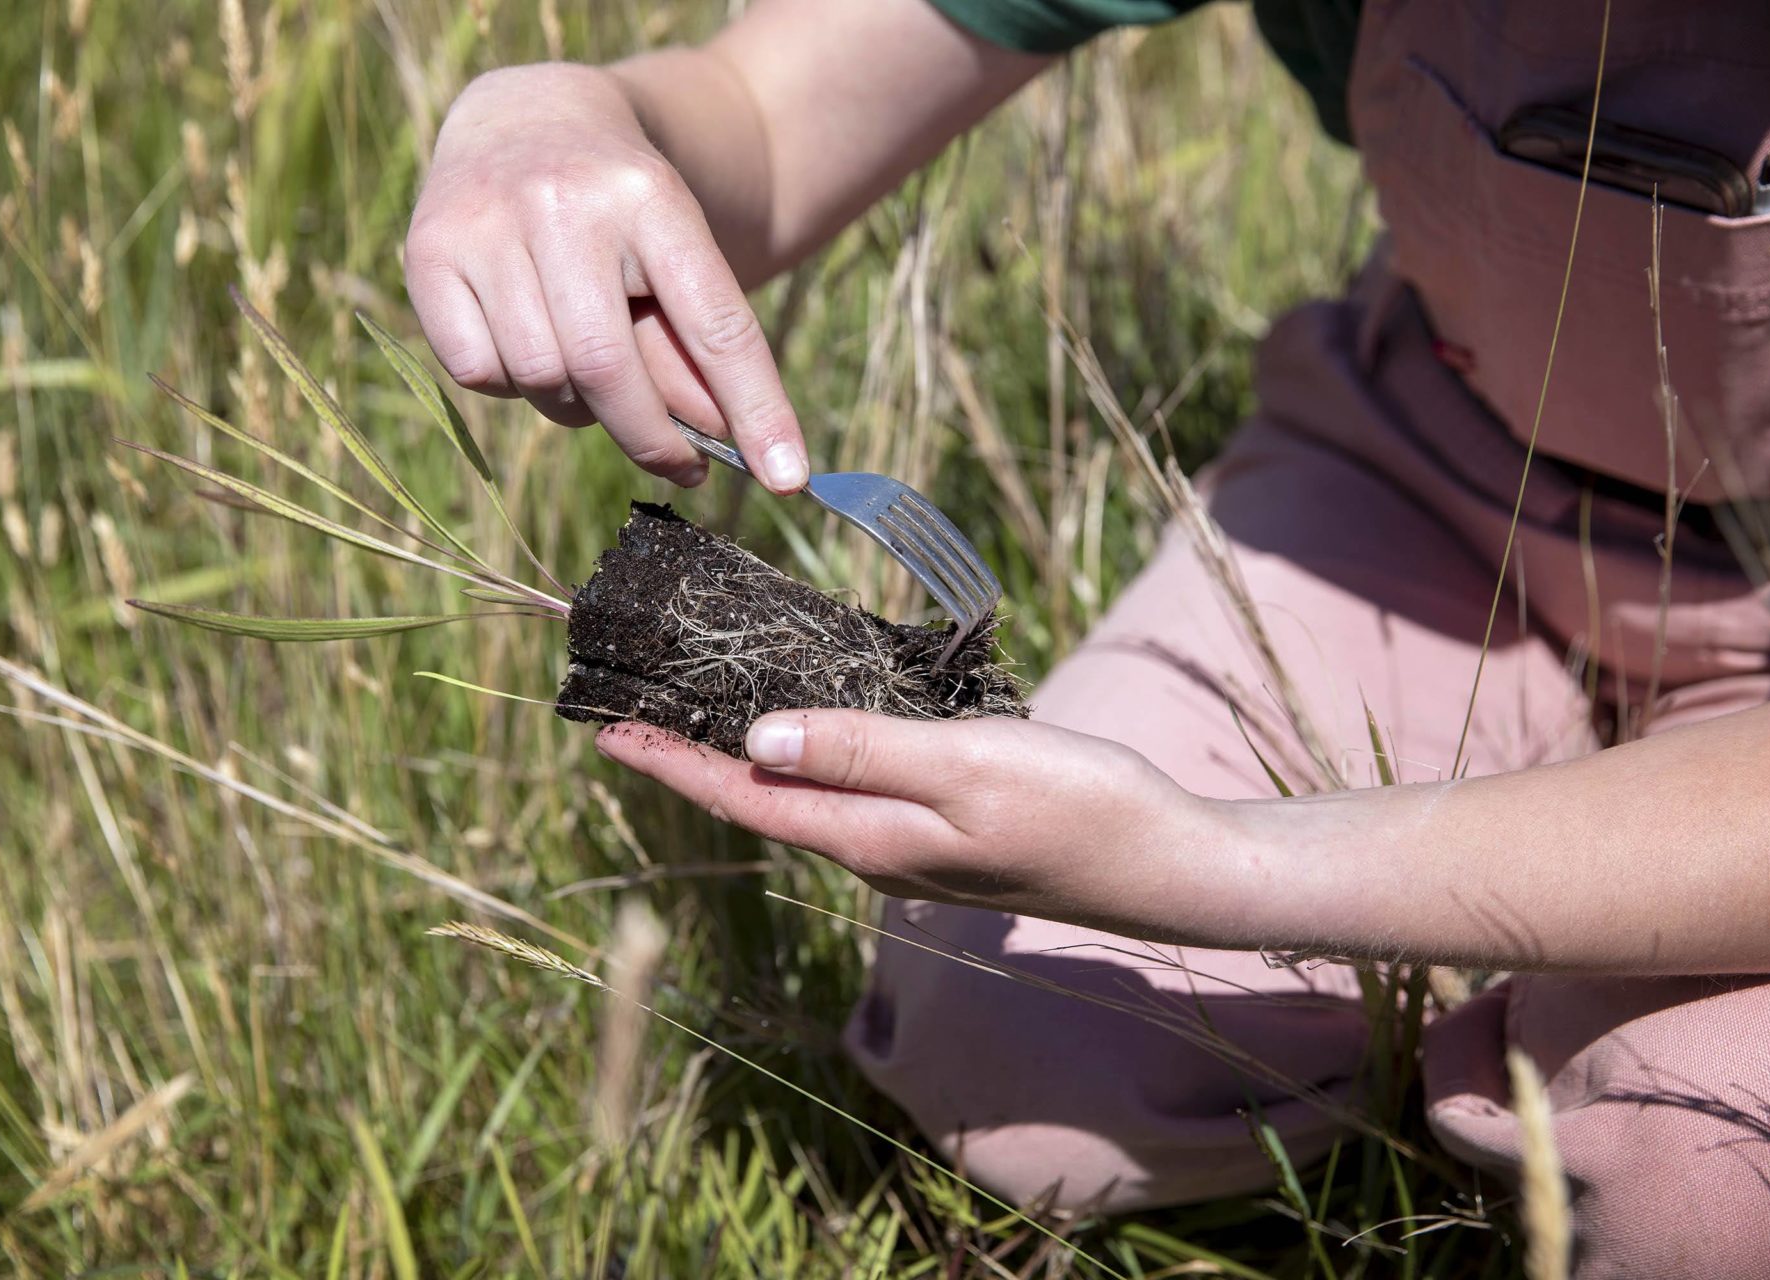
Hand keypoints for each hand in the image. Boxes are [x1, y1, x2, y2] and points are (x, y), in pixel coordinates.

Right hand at [404, 64, 808, 491]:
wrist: (527, 118)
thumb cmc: (619, 213)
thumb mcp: (676, 258)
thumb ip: (699, 350)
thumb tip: (724, 441)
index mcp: (651, 199)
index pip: (714, 322)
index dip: (756, 406)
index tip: (786, 477)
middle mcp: (562, 202)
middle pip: (609, 370)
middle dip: (650, 438)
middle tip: (681, 464)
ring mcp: (486, 222)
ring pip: (540, 378)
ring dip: (575, 405)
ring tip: (589, 371)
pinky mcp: (428, 252)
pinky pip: (478, 371)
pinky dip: (509, 381)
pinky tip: (523, 340)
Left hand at [597, 709, 1230, 941]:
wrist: (1166, 862)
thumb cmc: (1077, 807)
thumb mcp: (965, 767)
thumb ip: (861, 751)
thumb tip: (757, 738)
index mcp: (868, 837)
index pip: (743, 797)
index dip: (670, 762)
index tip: (603, 727)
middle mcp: (875, 847)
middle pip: (761, 797)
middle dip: (693, 753)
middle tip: (636, 701)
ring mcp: (912, 842)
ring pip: (804, 790)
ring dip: (746, 750)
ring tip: (699, 703)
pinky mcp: (947, 825)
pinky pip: (853, 783)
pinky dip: (812, 746)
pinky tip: (811, 717)